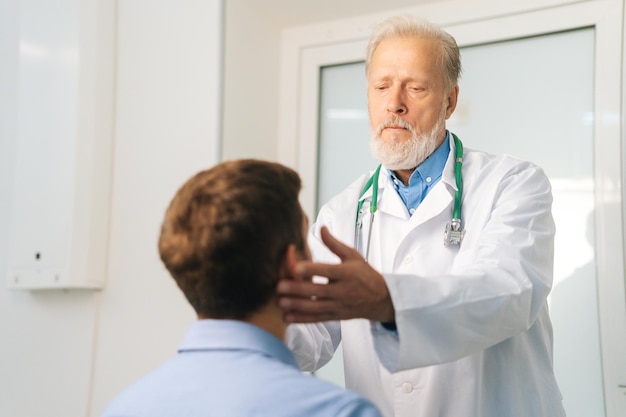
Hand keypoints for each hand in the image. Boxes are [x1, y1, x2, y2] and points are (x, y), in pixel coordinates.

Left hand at [277, 226, 394, 322]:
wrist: (382, 299)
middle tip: (279, 286)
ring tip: (280, 302)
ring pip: (315, 307)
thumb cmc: (365, 274)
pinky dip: (302, 319)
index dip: (311, 269)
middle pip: (317, 290)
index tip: (296, 268)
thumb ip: (334, 244)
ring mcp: (338, 305)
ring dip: (296, 305)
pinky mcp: (336, 316)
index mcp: (346, 273)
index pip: (327, 271)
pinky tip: (287, 317)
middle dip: (297, 289)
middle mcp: (342, 290)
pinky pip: (317, 318)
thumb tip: (321, 227)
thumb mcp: (353, 256)